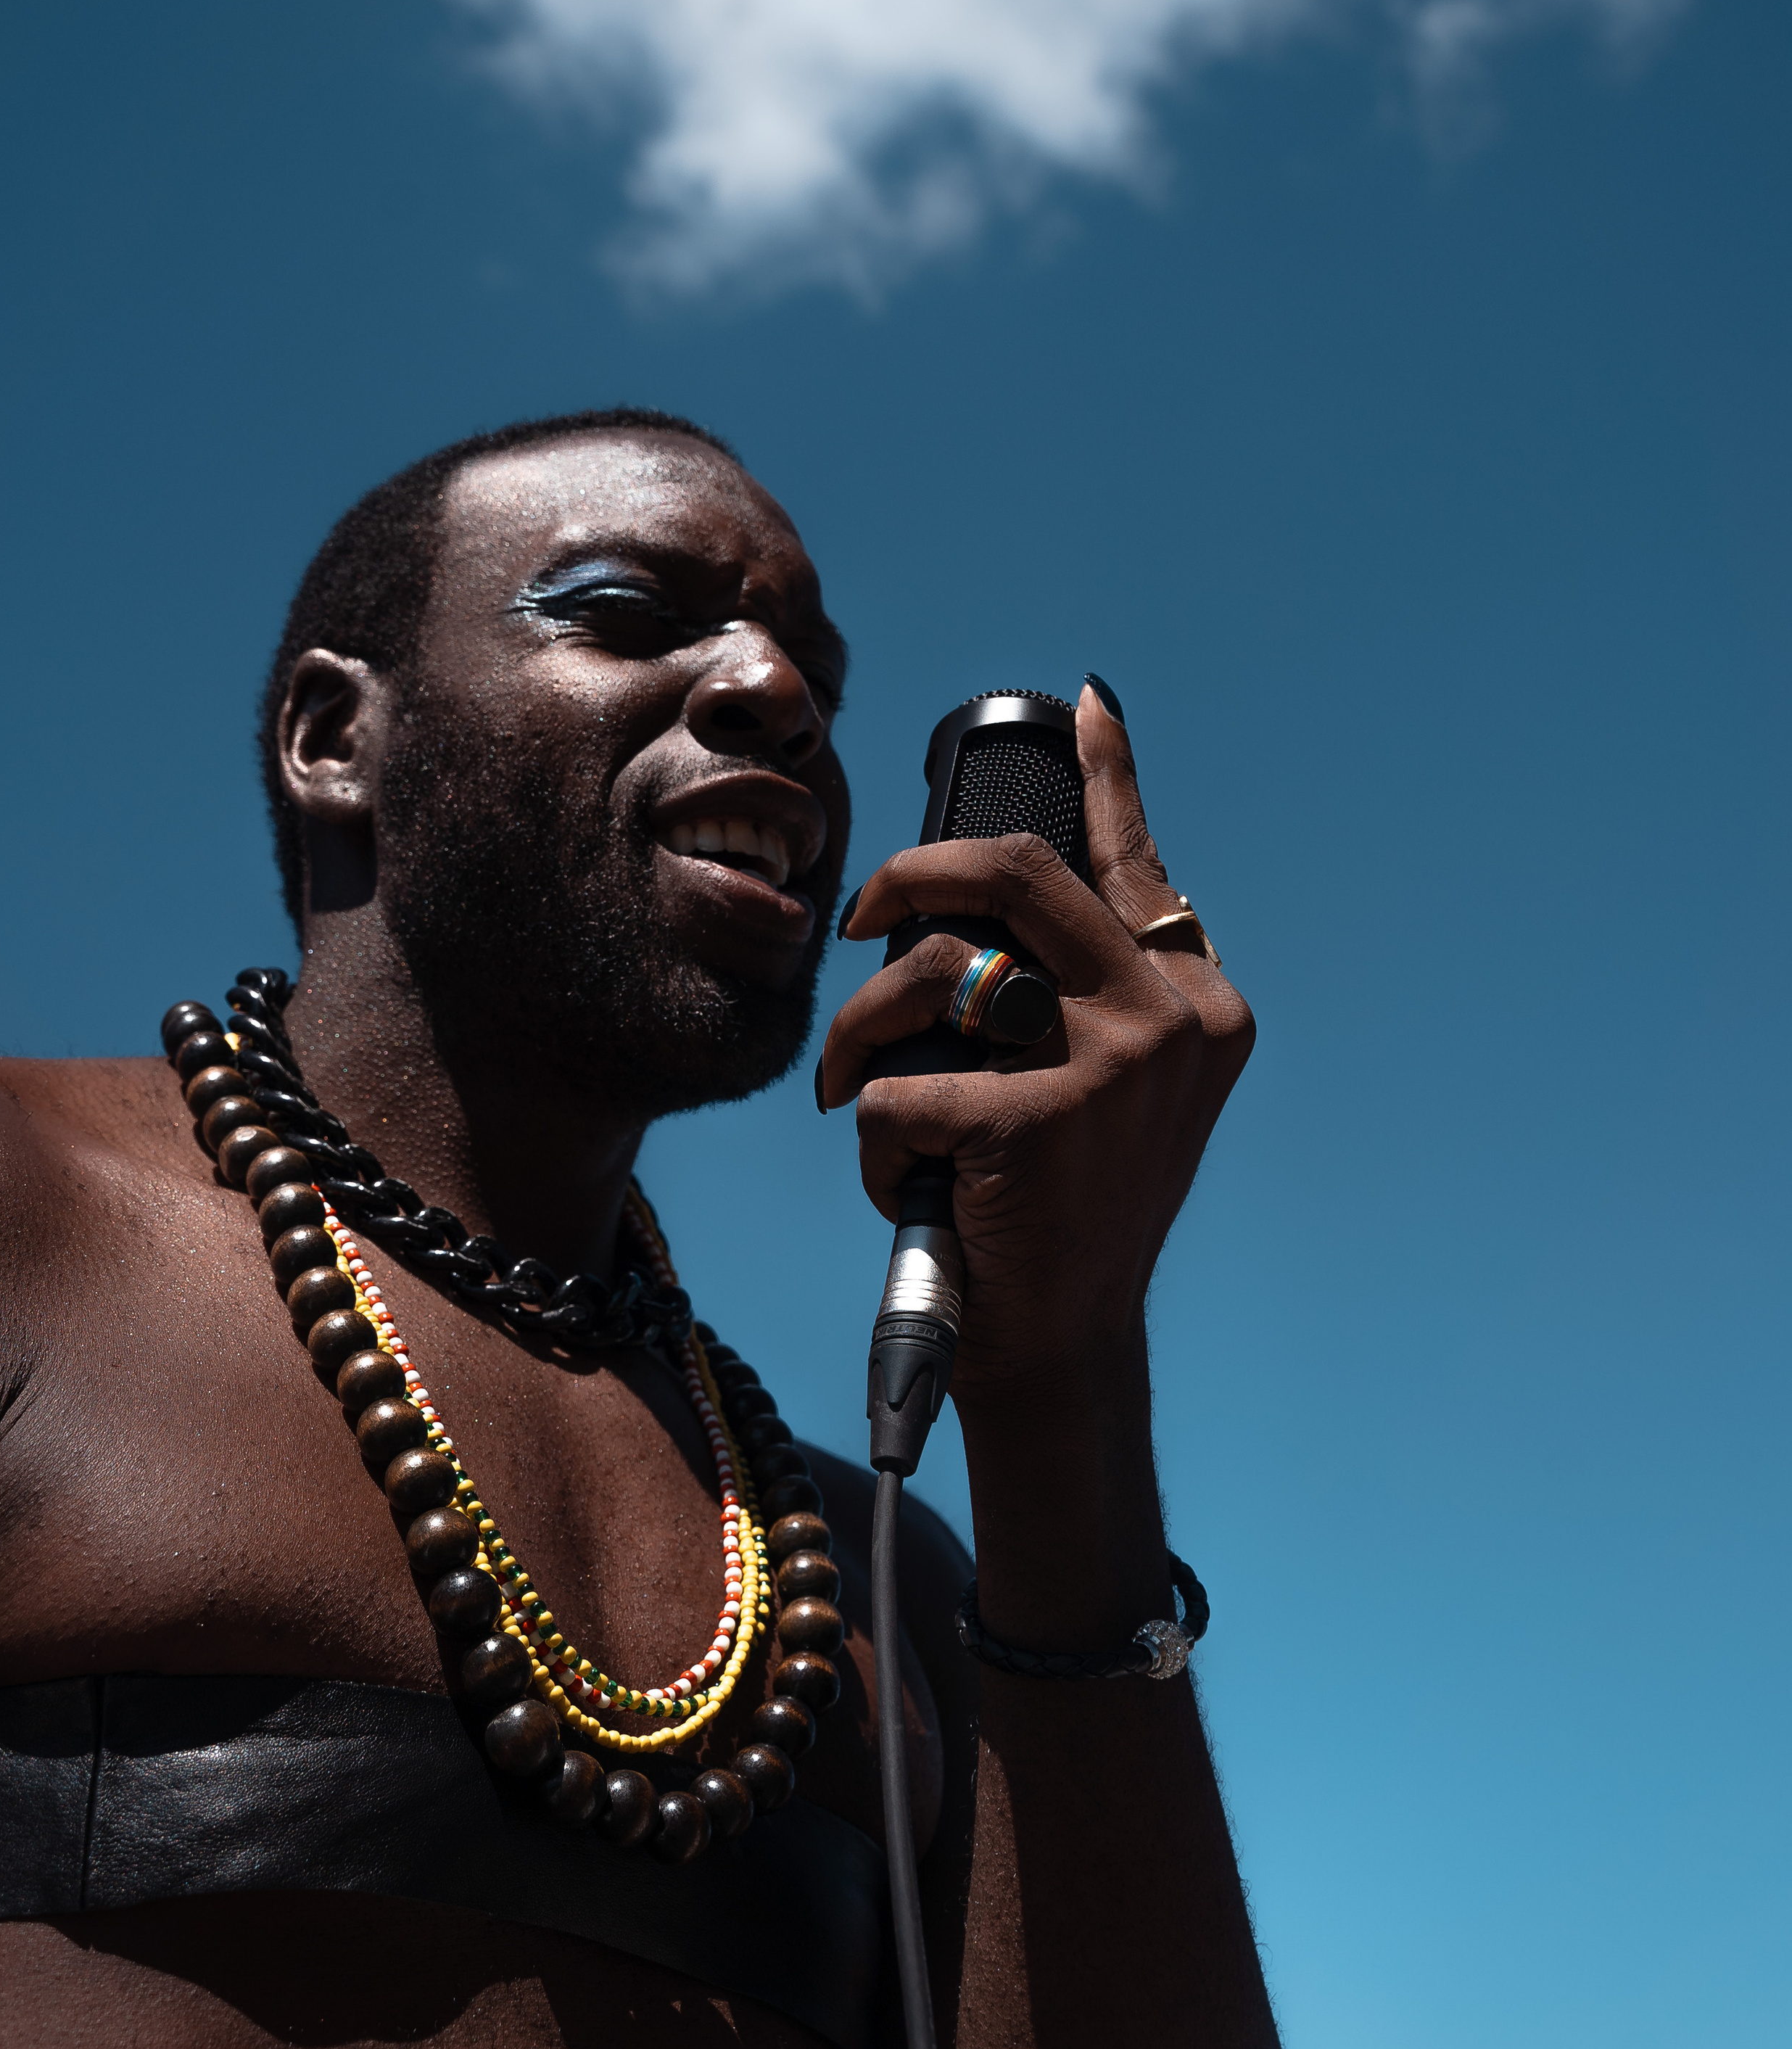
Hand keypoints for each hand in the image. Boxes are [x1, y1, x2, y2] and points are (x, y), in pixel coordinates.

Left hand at [815, 684, 1254, 1410]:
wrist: (1059, 1342)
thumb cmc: (1058, 1204)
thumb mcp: (1108, 1086)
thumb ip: (1090, 988)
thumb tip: (1017, 876)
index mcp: (1197, 1000)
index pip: (1136, 861)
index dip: (1107, 775)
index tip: (1087, 706)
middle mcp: (1172, 1017)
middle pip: (1014, 875)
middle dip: (909, 876)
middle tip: (861, 915)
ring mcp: (1115, 1065)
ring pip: (936, 972)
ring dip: (863, 1030)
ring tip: (850, 1083)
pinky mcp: (1041, 1122)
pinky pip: (898, 1082)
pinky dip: (871, 1135)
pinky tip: (899, 1181)